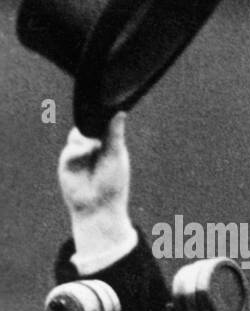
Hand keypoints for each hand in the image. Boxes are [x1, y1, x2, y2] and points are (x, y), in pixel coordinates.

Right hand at [59, 113, 134, 269]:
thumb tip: (120, 111)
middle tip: (100, 130)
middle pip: (88, 126)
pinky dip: (78, 150)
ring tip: (94, 151)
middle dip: (91, 125)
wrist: (97, 206)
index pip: (104, 124)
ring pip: (78, 134)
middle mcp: (95, 147)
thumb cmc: (113, 183)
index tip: (104, 104)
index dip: (103, 116)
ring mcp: (80, 153)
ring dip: (85, 140)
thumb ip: (114, 134)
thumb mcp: (116, 154)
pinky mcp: (68, 160)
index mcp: (110, 145)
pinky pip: (72, 147)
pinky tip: (86, 156)